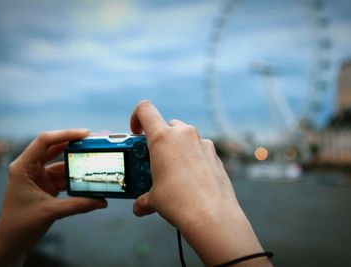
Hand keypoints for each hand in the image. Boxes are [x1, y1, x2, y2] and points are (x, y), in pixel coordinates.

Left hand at [0, 129, 106, 266]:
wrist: (12, 242)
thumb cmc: (20, 224)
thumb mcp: (50, 212)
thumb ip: (78, 205)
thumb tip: (101, 200)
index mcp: (23, 167)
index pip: (44, 142)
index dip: (65, 134)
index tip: (85, 133)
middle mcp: (30, 167)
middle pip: (54, 148)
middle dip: (74, 145)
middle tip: (94, 141)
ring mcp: (39, 176)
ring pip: (62, 164)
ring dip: (78, 165)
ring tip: (95, 163)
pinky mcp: (46, 185)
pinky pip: (64, 177)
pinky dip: (77, 179)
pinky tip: (89, 181)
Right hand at [131, 101, 271, 265]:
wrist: (211, 215)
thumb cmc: (179, 202)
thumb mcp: (154, 199)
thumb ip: (144, 198)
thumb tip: (140, 207)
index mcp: (162, 138)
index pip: (144, 110)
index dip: (136, 118)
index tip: (136, 133)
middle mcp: (184, 134)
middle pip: (166, 126)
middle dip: (158, 141)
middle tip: (153, 160)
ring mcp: (202, 143)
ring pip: (184, 138)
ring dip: (176, 150)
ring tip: (172, 174)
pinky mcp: (214, 154)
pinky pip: (199, 150)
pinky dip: (192, 159)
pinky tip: (190, 180)